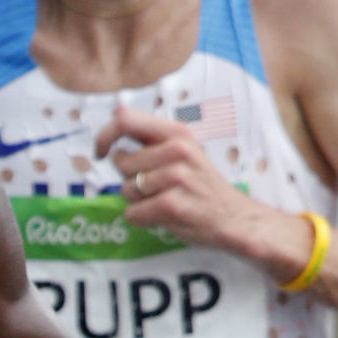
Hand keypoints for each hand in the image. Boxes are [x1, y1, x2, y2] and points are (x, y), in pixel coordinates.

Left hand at [95, 106, 294, 258]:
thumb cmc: (201, 185)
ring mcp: (176, 178)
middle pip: (121, 162)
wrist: (235, 218)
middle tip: (158, 186)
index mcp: (177, 133)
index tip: (101, 152)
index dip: (104, 136)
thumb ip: (150, 137)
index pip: (124, 120)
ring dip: (138, 200)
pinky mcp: (171, 205)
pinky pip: (132, 213)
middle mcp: (178, 150)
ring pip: (125, 189)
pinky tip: (164, 216)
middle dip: (130, 178)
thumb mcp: (183, 150)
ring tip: (166, 200)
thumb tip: (115, 118)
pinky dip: (142, 219)